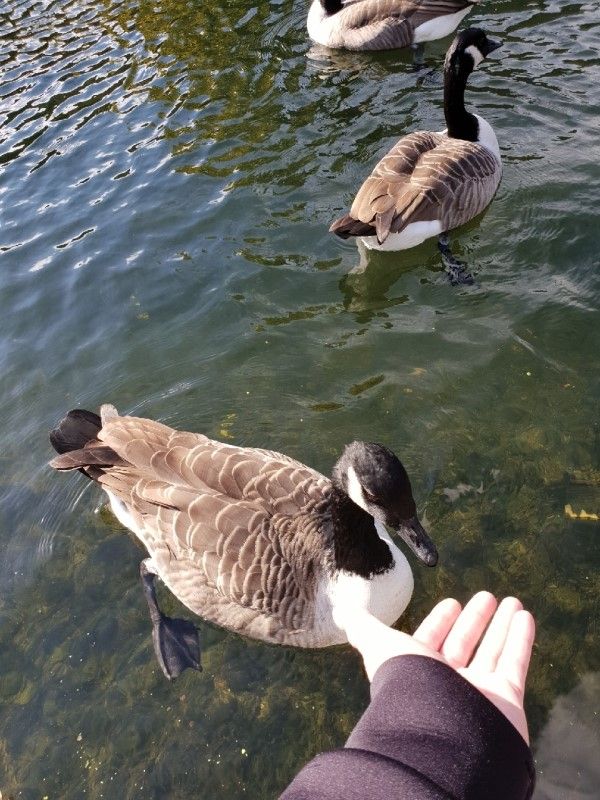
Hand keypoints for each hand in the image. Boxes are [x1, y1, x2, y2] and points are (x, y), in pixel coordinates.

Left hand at [346, 592, 534, 742]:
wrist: (443, 734)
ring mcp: (477, 693)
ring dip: (501, 624)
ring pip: (491, 651)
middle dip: (473, 620)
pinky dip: (520, 639)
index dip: (440, 621)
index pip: (430, 641)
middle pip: (463, 644)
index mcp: (417, 672)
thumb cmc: (408, 685)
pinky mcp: (505, 700)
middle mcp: (446, 683)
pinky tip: (523, 615)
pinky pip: (514, 664)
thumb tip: (342, 608)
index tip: (452, 602)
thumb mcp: (380, 646)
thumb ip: (363, 627)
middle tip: (486, 597)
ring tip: (511, 600)